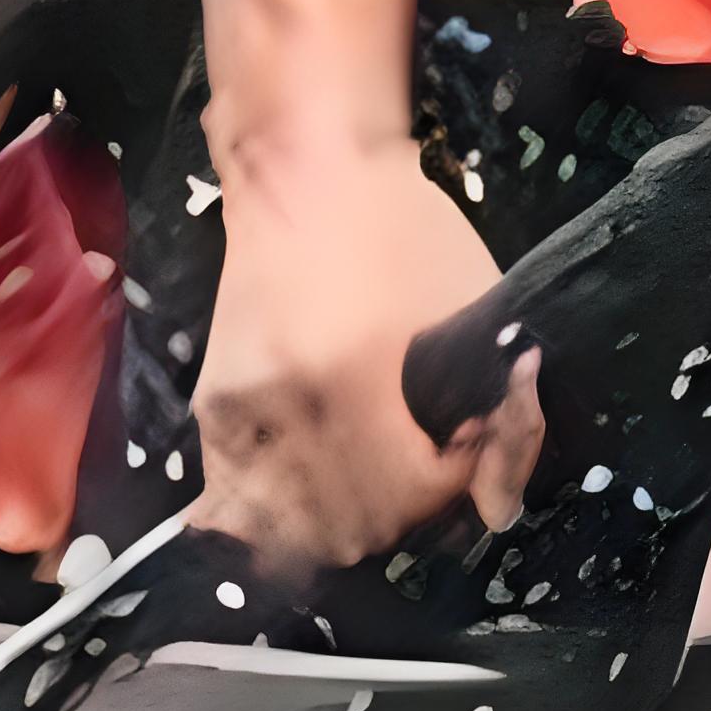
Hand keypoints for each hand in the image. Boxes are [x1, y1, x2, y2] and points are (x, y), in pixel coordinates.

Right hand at [188, 149, 535, 578]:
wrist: (304, 177)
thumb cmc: (405, 232)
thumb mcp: (480, 313)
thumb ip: (501, 418)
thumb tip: (496, 508)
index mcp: (352, 376)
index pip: (413, 491)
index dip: (460, 477)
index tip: (468, 440)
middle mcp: (281, 406)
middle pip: (354, 528)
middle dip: (409, 511)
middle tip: (428, 462)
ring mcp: (235, 414)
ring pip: (292, 533)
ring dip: (347, 525)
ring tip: (377, 481)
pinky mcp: (210, 411)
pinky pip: (239, 506)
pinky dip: (283, 516)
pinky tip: (318, 491)